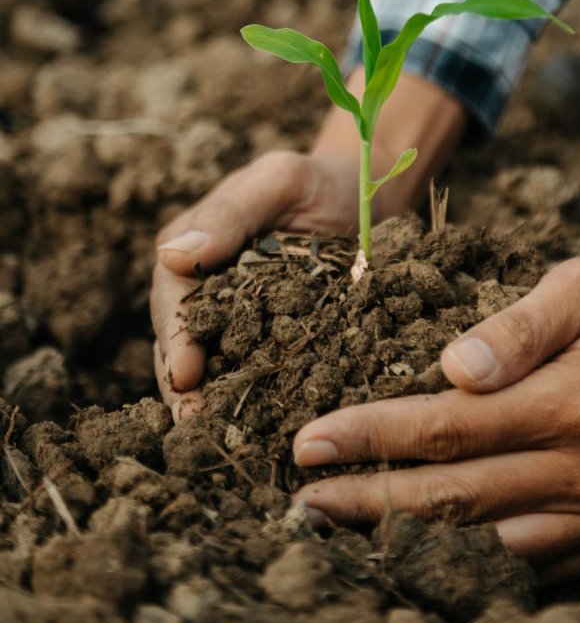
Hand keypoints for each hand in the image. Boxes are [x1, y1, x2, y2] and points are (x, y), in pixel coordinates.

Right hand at [151, 150, 358, 419]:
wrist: (364, 199)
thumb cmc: (318, 182)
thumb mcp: (278, 182)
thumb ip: (230, 213)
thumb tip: (170, 257)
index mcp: (197, 247)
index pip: (174, 297)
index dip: (176, 338)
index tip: (184, 377)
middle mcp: (210, 287)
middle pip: (185, 340)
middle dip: (185, 385)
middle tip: (196, 427)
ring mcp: (242, 316)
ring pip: (216, 363)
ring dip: (214, 401)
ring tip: (221, 440)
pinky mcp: (276, 335)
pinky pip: (259, 368)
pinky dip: (256, 397)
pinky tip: (264, 427)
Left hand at [293, 253, 579, 583]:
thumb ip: (521, 327)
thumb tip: (454, 368)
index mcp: (572, 403)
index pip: (448, 429)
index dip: (372, 438)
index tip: (309, 444)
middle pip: (456, 496)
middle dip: (369, 500)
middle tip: (304, 500)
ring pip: (489, 539)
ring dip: (415, 531)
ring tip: (352, 516)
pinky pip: (536, 560)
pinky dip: (479, 553)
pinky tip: (435, 534)